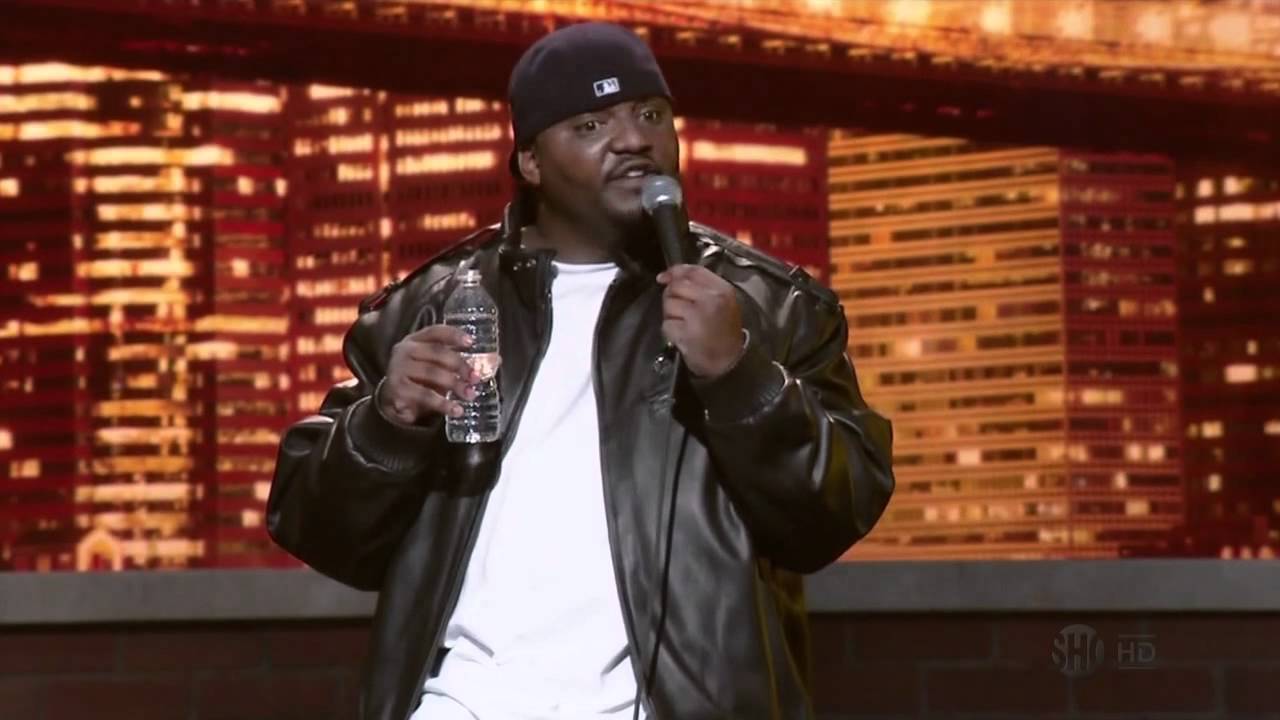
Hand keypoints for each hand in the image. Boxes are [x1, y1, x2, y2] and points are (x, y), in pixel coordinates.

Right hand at [378, 325, 500, 423]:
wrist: (394, 398)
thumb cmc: (420, 378)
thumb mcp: (438, 366)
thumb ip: (460, 361)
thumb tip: (496, 360)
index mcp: (416, 340)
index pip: (435, 332)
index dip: (453, 335)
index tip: (471, 342)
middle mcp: (405, 350)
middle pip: (436, 352)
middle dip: (460, 364)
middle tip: (475, 378)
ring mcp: (398, 368)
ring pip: (432, 373)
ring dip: (454, 384)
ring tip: (470, 395)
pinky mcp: (397, 389)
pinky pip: (425, 395)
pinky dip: (443, 403)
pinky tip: (456, 410)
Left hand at [656, 264, 744, 378]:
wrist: (729, 361)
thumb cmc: (723, 331)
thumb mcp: (721, 302)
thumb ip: (699, 285)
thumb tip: (666, 276)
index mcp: (722, 290)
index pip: (693, 271)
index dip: (674, 271)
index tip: (663, 278)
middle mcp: (711, 300)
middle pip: (676, 286)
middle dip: (671, 297)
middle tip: (680, 310)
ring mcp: (698, 316)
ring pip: (669, 304)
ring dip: (671, 315)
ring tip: (684, 325)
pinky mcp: (687, 332)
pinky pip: (667, 324)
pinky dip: (670, 331)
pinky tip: (682, 336)